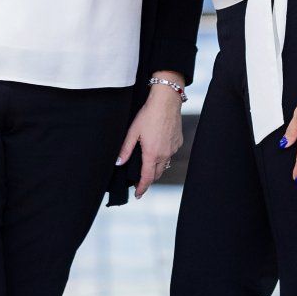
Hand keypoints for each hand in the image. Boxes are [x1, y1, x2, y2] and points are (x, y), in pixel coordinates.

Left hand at [117, 79, 185, 197]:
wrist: (166, 101)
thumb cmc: (149, 114)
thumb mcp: (133, 132)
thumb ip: (125, 149)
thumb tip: (118, 163)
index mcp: (152, 153)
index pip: (147, 178)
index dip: (142, 188)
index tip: (138, 194)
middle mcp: (164, 154)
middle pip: (157, 174)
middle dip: (149, 180)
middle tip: (140, 182)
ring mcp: (173, 149)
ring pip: (164, 164)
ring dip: (156, 168)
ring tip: (148, 166)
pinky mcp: (178, 142)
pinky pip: (170, 154)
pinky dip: (163, 156)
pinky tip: (158, 148)